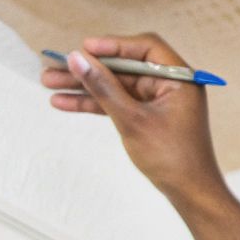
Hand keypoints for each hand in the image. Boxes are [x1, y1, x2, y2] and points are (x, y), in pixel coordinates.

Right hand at [42, 34, 224, 199]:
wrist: (190, 194)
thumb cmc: (172, 158)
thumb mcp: (132, 120)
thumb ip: (104, 88)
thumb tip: (77, 59)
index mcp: (179, 78)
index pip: (145, 48)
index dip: (113, 46)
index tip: (84, 48)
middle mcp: (171, 85)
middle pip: (124, 67)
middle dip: (89, 69)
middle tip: (54, 67)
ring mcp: (158, 101)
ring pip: (116, 86)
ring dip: (85, 86)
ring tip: (49, 84)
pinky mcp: (148, 116)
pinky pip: (118, 103)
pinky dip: (95, 104)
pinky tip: (65, 103)